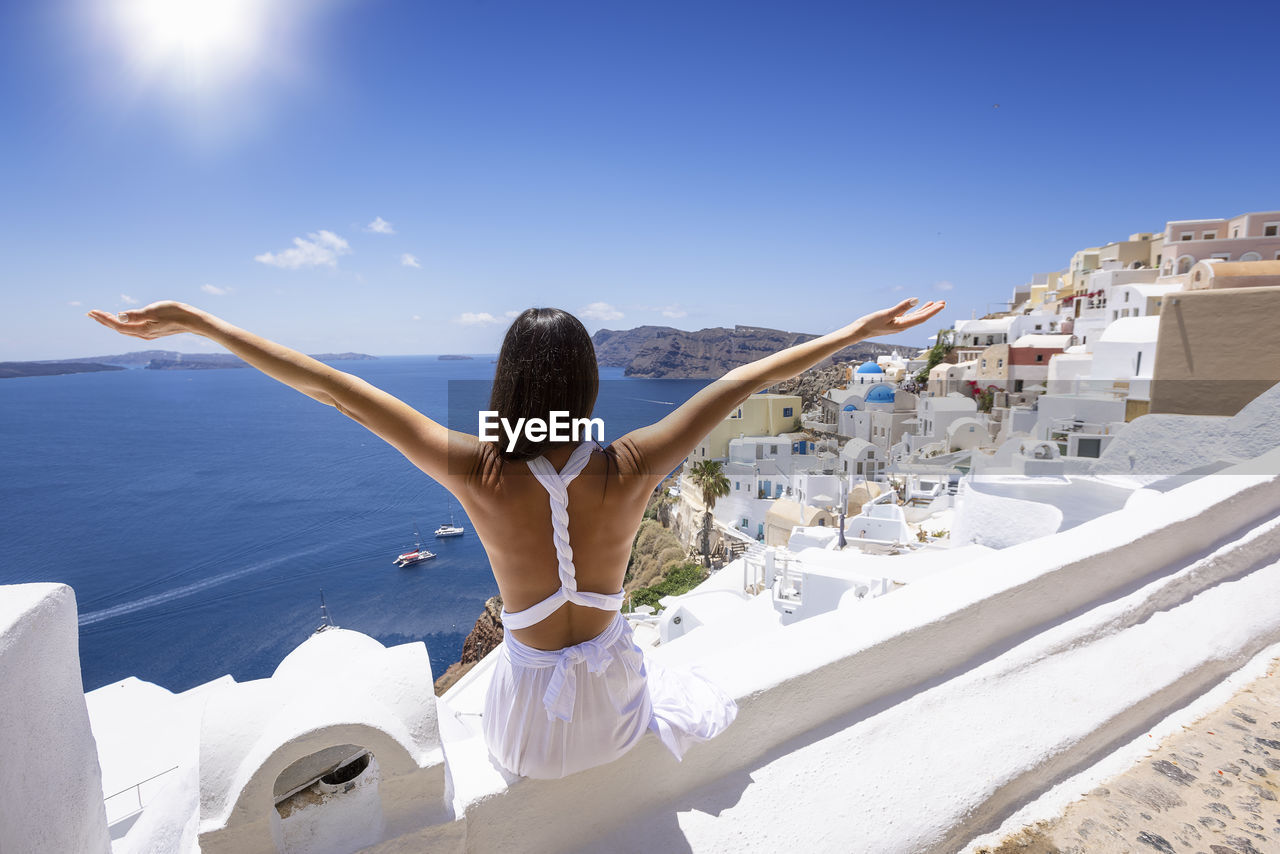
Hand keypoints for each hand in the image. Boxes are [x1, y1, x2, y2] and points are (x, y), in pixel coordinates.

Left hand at [87, 301, 201, 339]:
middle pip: (119, 329)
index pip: (117, 325)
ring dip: (113, 323)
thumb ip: (135, 314)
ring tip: (103, 317)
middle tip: (91, 313)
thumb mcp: (153, 311)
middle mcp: (143, 334)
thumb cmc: (175, 313)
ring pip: (126, 330)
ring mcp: (149, 333)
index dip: (103, 319)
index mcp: (141, 329)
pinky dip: (124, 324)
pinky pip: (133, 329)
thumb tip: (118, 316)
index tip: (92, 312)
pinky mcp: (154, 331)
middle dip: (105, 321)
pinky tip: (124, 321)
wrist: (193, 321)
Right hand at [854, 297, 945, 338]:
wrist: (860, 331)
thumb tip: (916, 300)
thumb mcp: (886, 313)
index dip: (933, 311)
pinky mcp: (895, 322)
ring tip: (935, 303)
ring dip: (926, 309)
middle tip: (943, 303)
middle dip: (933, 310)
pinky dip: (915, 310)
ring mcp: (899, 324)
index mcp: (903, 325)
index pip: (921, 317)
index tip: (941, 305)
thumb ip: (902, 307)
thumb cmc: (871, 323)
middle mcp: (903, 326)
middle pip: (921, 317)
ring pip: (916, 316)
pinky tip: (919, 306)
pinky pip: (909, 315)